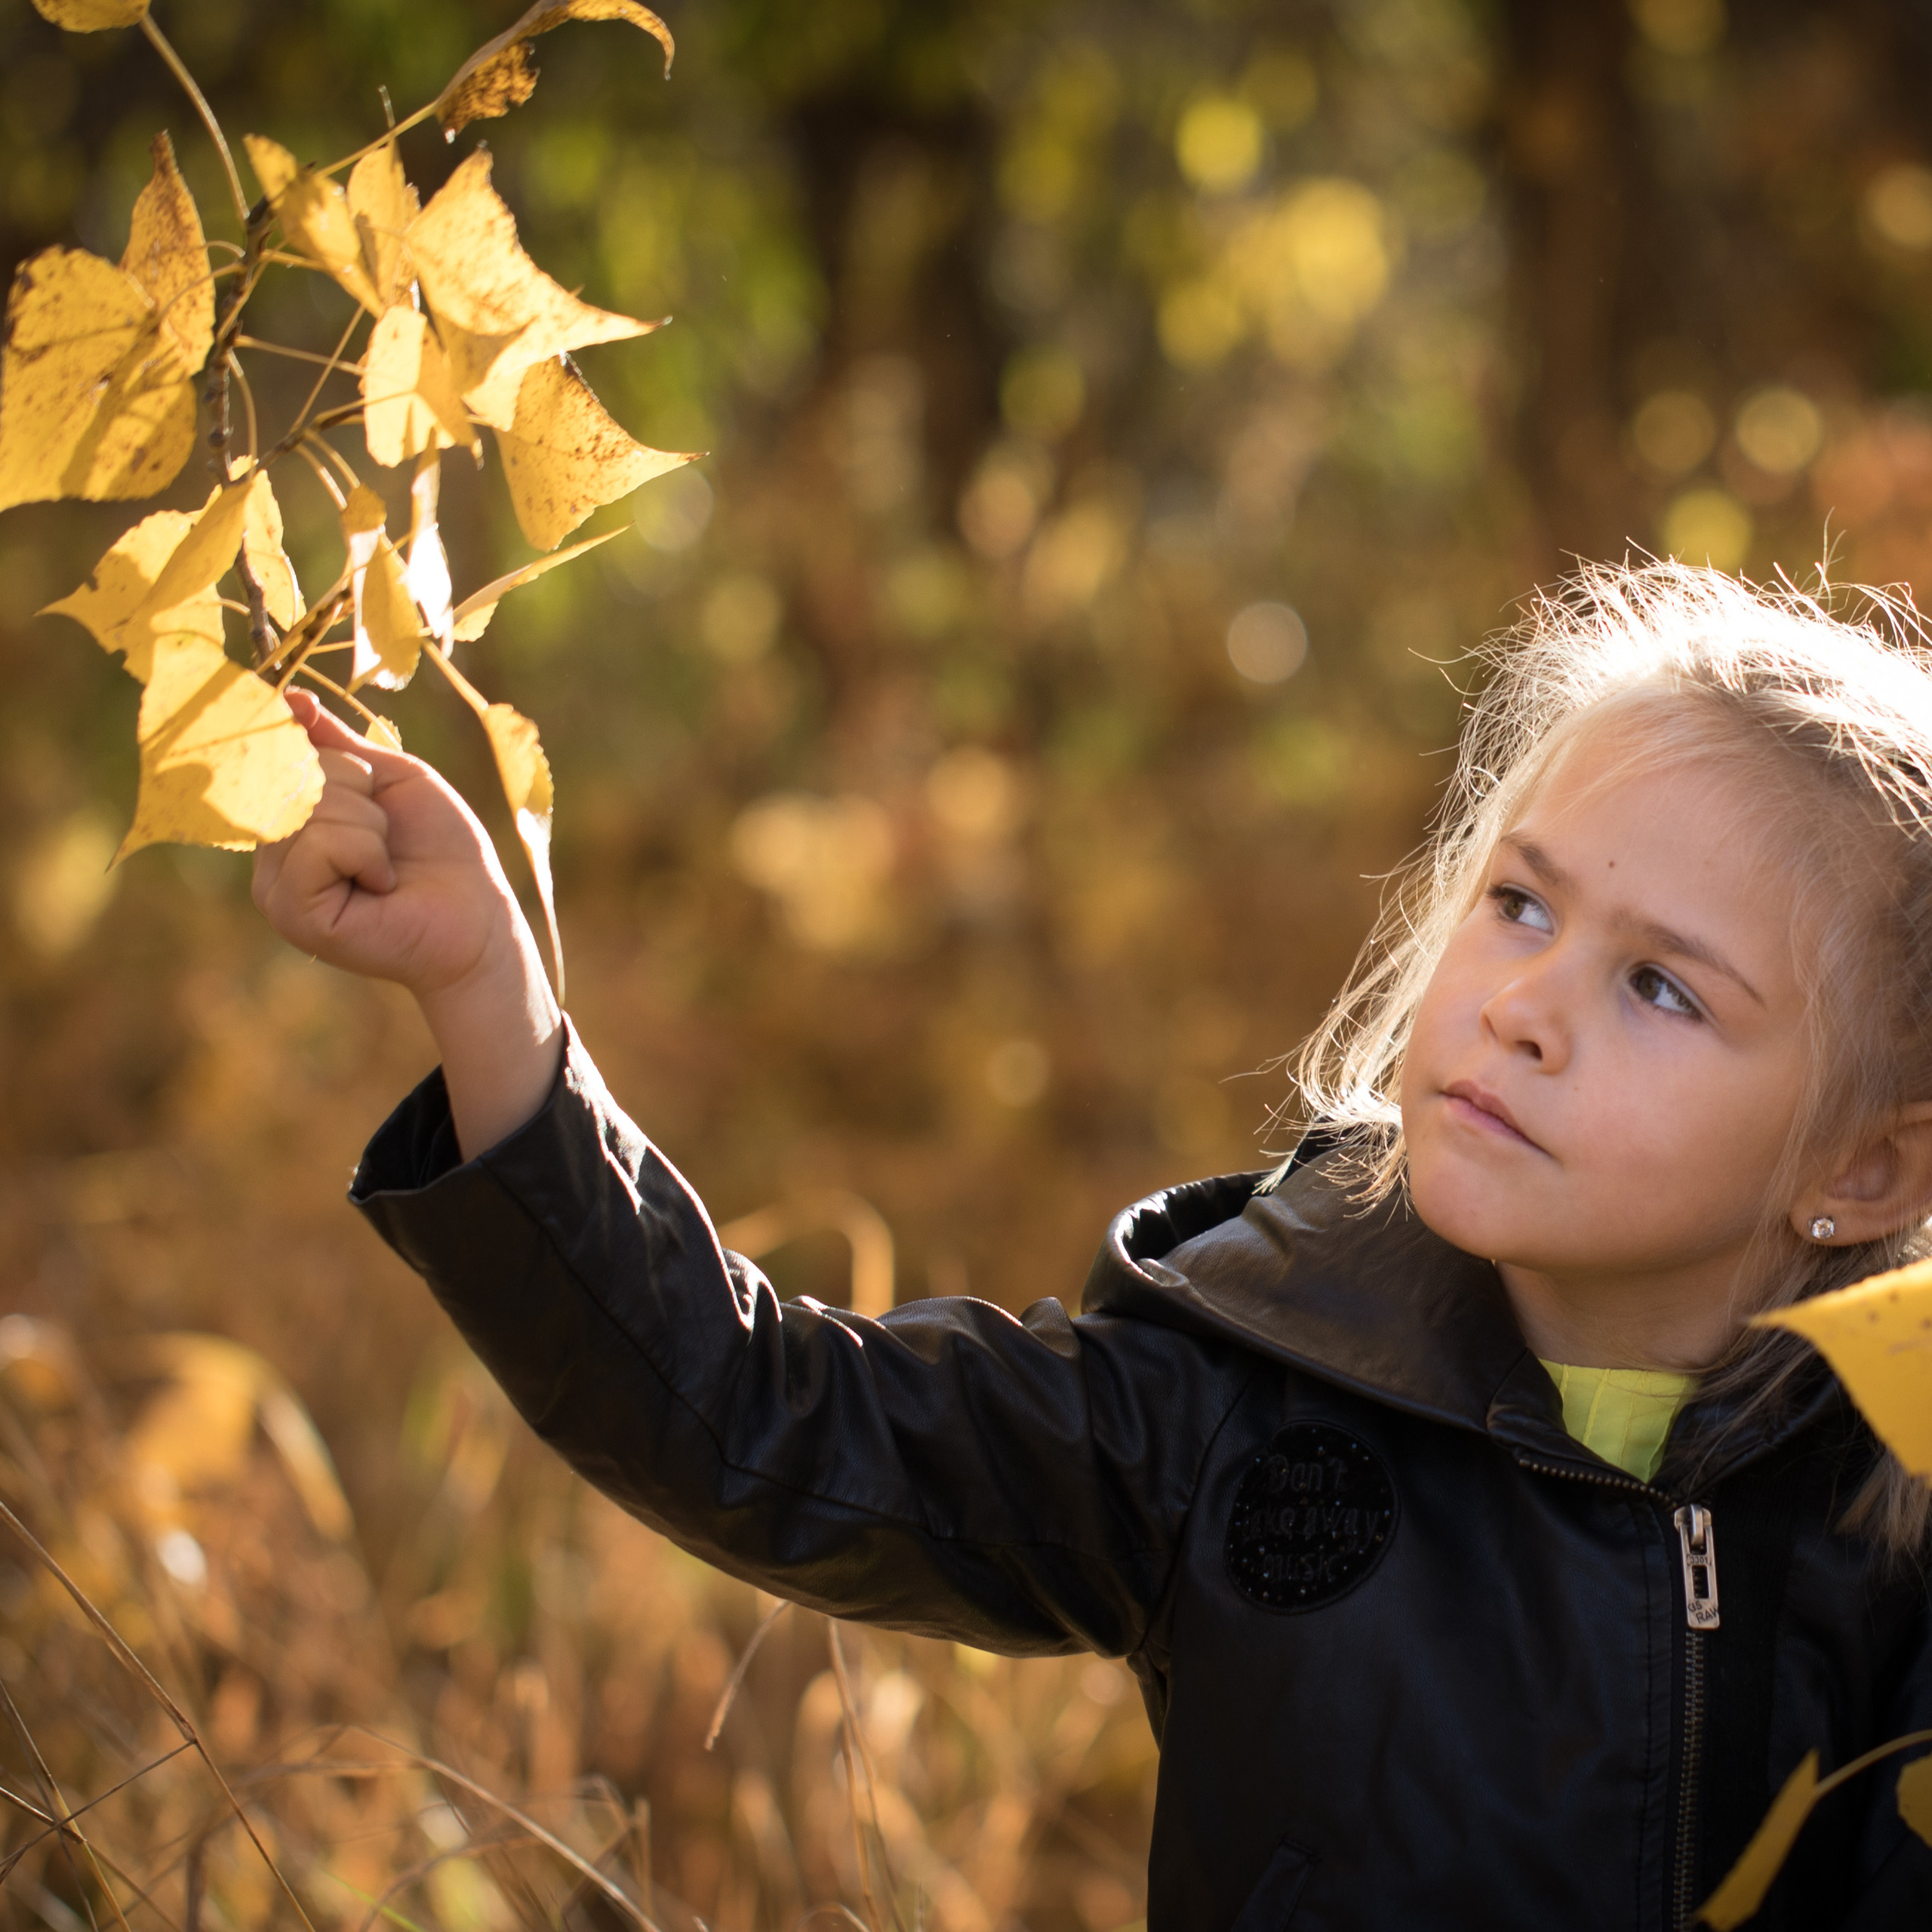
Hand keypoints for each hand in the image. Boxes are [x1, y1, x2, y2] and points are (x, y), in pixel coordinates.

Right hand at [253, 692, 514, 996]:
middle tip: (389, 837)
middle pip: (292, 777)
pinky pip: (316, 846)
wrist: (477, 916)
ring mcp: (275, 888)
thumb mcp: (390, 779)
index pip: (279, 756)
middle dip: (358, 792)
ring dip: (368, 827)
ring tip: (387, 864)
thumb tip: (290, 698)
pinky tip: (381, 884)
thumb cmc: (441, 848)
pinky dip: (364, 853)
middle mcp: (272, 856)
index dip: (322, 753)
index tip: (367, 779)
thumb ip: (337, 745)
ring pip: (306, 810)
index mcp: (291, 823)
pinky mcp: (292, 914)